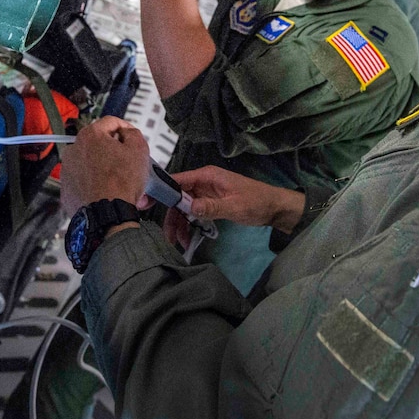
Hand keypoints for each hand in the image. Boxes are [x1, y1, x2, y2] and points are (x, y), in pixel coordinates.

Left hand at [59, 117, 149, 215]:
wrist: (106, 214)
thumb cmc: (120, 183)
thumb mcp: (139, 150)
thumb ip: (133, 134)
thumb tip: (127, 133)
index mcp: (91, 135)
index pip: (111, 122)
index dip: (126, 128)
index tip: (131, 135)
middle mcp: (74, 149)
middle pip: (99, 143)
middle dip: (115, 151)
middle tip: (129, 161)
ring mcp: (68, 169)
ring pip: (92, 162)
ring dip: (106, 168)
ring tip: (122, 181)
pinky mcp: (67, 187)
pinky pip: (85, 180)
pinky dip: (96, 183)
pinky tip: (110, 191)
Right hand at [158, 166, 303, 247]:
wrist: (274, 208)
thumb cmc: (256, 202)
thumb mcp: (234, 206)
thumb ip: (212, 207)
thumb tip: (190, 207)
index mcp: (206, 176)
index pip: (177, 180)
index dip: (160, 191)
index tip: (145, 204)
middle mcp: (203, 182)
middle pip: (177, 197)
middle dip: (170, 216)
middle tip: (166, 236)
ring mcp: (206, 193)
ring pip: (183, 207)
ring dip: (179, 224)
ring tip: (178, 243)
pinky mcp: (210, 203)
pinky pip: (193, 213)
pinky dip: (188, 225)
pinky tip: (186, 239)